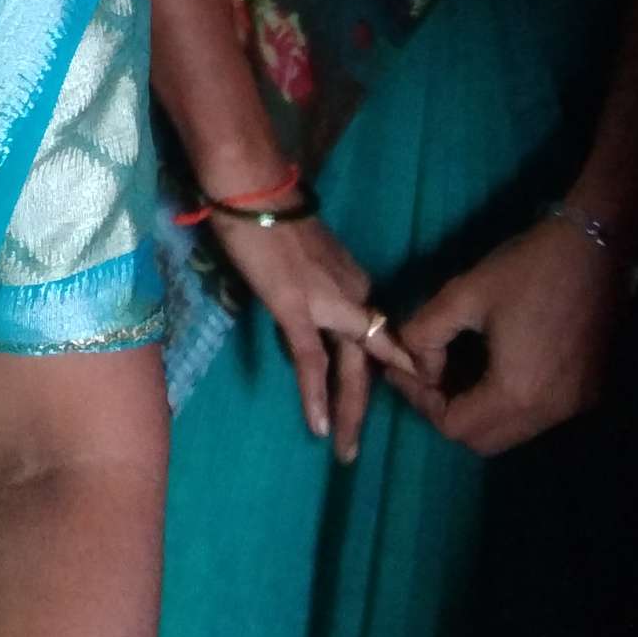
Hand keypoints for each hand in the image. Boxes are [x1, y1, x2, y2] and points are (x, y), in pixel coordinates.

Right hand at [203, 205, 416, 463]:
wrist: (253, 186)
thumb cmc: (270, 213)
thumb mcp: (301, 258)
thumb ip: (310, 288)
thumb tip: (302, 318)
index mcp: (355, 282)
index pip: (378, 337)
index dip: (385, 372)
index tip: (384, 405)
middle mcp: (354, 294)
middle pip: (371, 361)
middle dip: (364, 408)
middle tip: (357, 450)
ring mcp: (329, 301)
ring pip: (351, 368)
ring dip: (349, 412)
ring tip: (345, 450)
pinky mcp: (298, 306)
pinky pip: (312, 360)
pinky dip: (316, 395)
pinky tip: (319, 426)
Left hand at [387, 214, 624, 455]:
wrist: (597, 247)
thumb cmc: (528, 268)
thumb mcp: (463, 293)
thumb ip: (425, 334)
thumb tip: (420, 365)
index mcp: (517, 391)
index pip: (454, 426)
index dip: (421, 401)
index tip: (403, 369)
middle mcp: (549, 412)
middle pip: (482, 440)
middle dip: (447, 411)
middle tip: (427, 373)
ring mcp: (574, 406)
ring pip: (510, 431)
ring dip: (478, 410)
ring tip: (456, 368)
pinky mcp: (589, 394)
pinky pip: (536, 417)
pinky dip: (507, 404)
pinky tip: (494, 366)